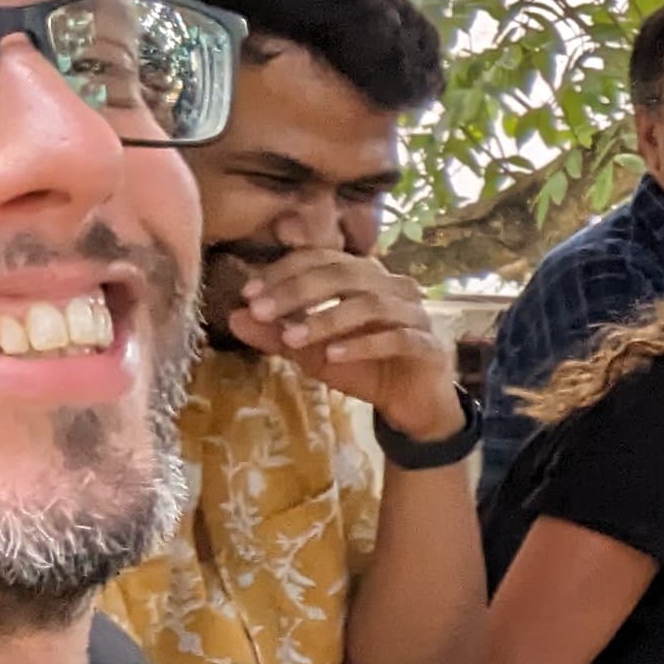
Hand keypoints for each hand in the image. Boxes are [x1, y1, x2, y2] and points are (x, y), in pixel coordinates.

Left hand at [232, 249, 463, 436]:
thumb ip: (278, 334)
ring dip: (326, 319)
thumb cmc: (364, 369)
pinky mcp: (429, 346)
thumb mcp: (313, 352)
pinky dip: (362, 345)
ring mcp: (416, 314)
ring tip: (292, 339)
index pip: (323, 259)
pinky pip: (396, 338)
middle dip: (298, 291)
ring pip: (371, 304)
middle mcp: (395, 286)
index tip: (249, 295)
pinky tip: (334, 356)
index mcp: (366, 277)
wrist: (412, 404)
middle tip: (262, 311)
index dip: (284, 272)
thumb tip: (234, 317)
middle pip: (345, 273)